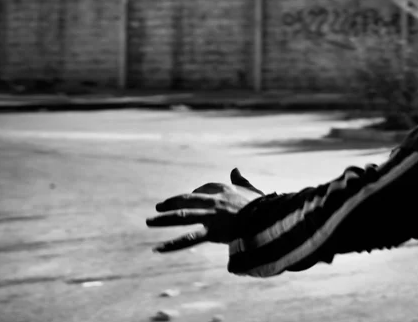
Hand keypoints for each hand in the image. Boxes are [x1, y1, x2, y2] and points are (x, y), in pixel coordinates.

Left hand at [146, 168, 264, 253]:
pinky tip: (157, 248)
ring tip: (149, 221)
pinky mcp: (212, 231)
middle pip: (187, 199)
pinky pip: (189, 239)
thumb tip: (235, 168)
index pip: (205, 188)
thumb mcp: (253, 190)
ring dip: (164, 219)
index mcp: (225, 190)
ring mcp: (212, 216)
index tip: (191, 197)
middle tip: (158, 206)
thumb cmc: (265, 207)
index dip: (196, 192)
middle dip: (171, 202)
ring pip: (183, 217)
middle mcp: (215, 201)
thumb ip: (242, 180)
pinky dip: (172, 245)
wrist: (268, 220)